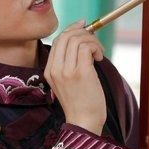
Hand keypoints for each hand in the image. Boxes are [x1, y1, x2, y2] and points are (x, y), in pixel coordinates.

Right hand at [44, 20, 106, 134]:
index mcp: (49, 71)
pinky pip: (86, 47)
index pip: (57, 40)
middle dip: (83, 32)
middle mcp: (54, 69)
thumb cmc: (80, 103)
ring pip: (77, 39)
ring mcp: (66, 71)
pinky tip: (100, 58)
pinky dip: (96, 47)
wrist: (84, 122)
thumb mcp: (67, 82)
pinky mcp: (80, 72)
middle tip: (95, 41)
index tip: (83, 26)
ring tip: (98, 54)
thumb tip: (82, 39)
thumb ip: (70, 63)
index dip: (71, 29)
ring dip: (92, 41)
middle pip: (65, 36)